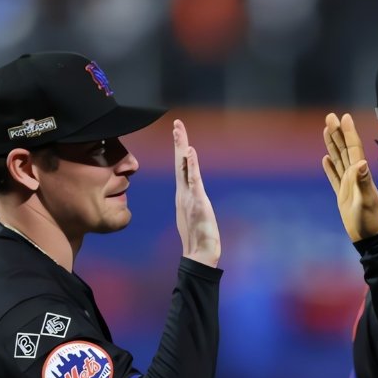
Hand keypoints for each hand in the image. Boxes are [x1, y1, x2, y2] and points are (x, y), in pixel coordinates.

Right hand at [173, 119, 220, 267]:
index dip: (181, 150)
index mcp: (185, 194)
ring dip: (183, 148)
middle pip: (180, 162)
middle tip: (177, 123)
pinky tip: (190, 152)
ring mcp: (189, 196)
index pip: (182, 167)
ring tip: (180, 131)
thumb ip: (195, 205)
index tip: (179, 133)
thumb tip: (195, 200)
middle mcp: (184, 192)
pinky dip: (192, 165)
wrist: (199, 254)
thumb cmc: (199, 237)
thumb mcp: (197, 217)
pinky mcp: (196, 202)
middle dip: (179, 142)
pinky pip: (193, 180)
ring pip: (185, 167)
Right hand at [322, 112, 377, 241]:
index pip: (354, 149)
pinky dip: (329, 167)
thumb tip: (361, 162)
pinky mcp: (343, 194)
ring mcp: (348, 184)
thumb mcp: (366, 200)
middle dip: (337, 133)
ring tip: (326, 130)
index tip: (344, 117)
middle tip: (330, 116)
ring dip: (332, 145)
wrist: (369, 236)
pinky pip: (334, 177)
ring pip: (339, 160)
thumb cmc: (369, 220)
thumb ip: (363, 182)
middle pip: (345, 150)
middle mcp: (355, 176)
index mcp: (360, 174)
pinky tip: (325, 159)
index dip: (349, 133)